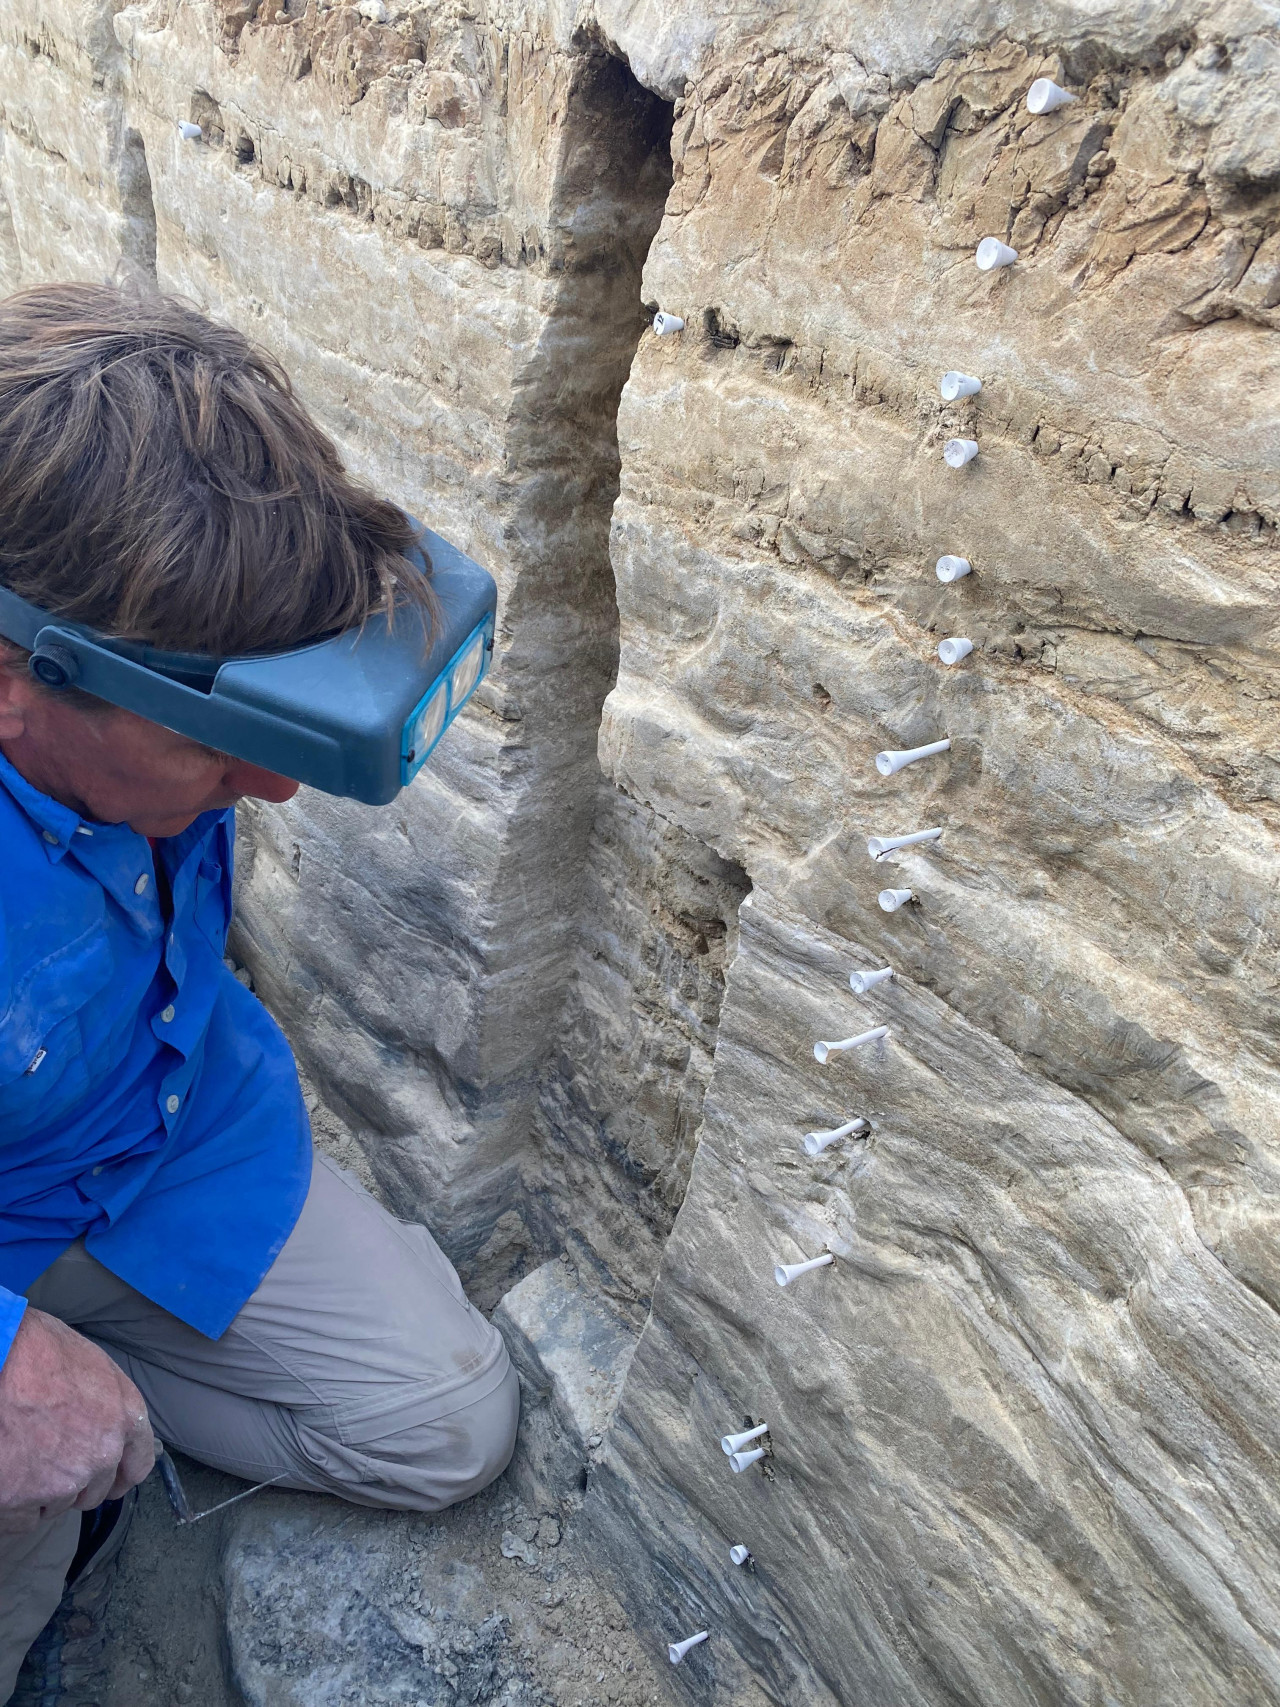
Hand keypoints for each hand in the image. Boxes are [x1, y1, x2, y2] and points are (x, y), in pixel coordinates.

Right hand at [0, 1307, 153, 1533]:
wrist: (0, 1356)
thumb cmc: (41, 1351)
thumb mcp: (95, 1367)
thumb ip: (109, 1406)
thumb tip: (104, 1427)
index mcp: (125, 1418)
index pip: (138, 1465)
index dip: (120, 1475)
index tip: (110, 1480)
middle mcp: (101, 1456)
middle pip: (94, 1492)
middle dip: (76, 1483)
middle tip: (50, 1460)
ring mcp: (62, 1482)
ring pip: (57, 1505)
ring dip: (42, 1492)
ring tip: (23, 1458)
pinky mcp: (22, 1500)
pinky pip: (24, 1519)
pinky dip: (15, 1506)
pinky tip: (7, 1477)